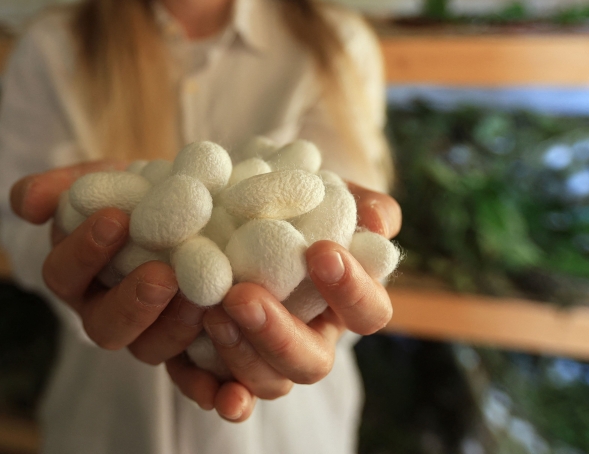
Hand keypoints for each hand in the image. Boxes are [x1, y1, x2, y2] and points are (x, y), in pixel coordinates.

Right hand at [10, 163, 204, 362]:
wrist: (191, 207)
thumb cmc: (135, 192)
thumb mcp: (99, 180)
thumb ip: (60, 188)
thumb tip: (23, 201)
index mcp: (74, 275)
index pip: (63, 273)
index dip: (85, 250)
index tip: (116, 218)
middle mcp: (105, 312)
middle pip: (105, 326)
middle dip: (132, 302)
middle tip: (162, 274)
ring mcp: (146, 335)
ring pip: (149, 349)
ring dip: (174, 327)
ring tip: (201, 296)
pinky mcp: (186, 348)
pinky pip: (192, 371)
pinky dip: (210, 374)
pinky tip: (228, 357)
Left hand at [165, 182, 400, 421]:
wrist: (235, 200)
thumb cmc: (295, 200)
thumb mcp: (328, 192)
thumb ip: (359, 203)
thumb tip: (377, 222)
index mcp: (345, 302)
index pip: (368, 312)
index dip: (351, 289)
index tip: (320, 251)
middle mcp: (310, 340)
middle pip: (312, 363)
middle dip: (279, 334)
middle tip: (243, 296)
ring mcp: (268, 359)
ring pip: (268, 382)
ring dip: (240, 353)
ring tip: (211, 309)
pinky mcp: (220, 367)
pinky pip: (221, 396)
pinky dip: (216, 397)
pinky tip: (213, 394)